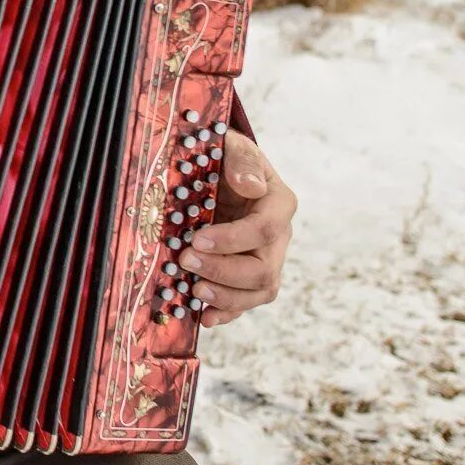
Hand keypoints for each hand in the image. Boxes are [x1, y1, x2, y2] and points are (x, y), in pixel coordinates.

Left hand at [179, 131, 295, 326]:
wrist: (219, 171)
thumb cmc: (225, 157)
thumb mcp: (233, 147)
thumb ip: (242, 161)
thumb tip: (250, 186)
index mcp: (279, 204)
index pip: (266, 229)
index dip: (233, 239)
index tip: (198, 238)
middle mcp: (279, 237)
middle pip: (263, 268)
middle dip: (223, 270)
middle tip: (186, 261)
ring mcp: (266, 259)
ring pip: (259, 291)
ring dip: (226, 297)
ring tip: (194, 290)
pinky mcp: (249, 277)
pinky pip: (245, 302)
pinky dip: (226, 313)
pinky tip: (204, 317)